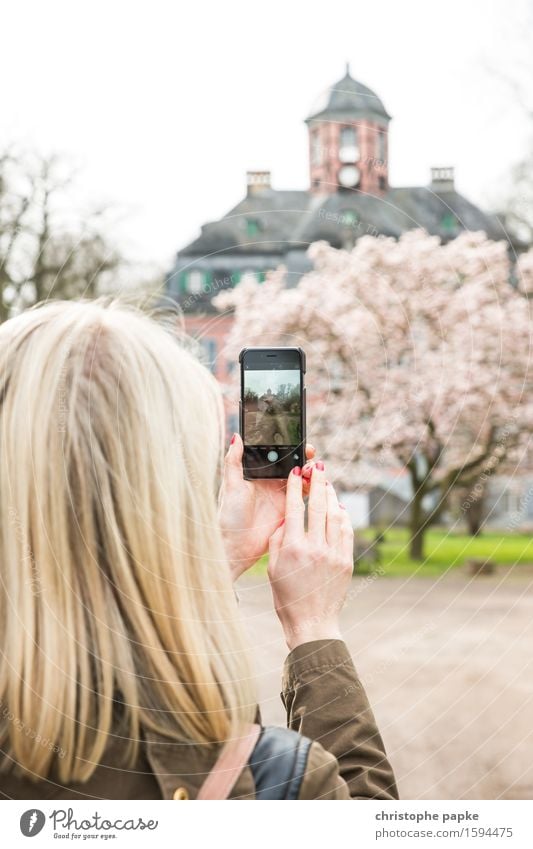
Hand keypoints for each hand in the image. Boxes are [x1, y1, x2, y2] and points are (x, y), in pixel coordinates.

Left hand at [219, 434, 315, 580]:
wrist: (236, 545)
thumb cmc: (228, 515)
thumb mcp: (230, 485)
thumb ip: (234, 461)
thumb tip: (236, 436)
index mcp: (256, 472)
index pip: (274, 454)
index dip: (287, 446)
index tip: (297, 441)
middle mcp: (269, 481)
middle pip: (290, 463)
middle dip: (302, 456)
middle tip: (309, 453)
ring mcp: (280, 494)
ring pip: (300, 476)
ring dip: (308, 470)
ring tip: (311, 470)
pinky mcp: (288, 508)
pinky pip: (304, 494)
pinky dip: (312, 486)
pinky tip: (316, 483)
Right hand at [267, 463, 353, 650]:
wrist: (311, 622)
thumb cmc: (286, 597)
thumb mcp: (272, 567)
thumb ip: (278, 539)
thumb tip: (287, 517)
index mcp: (292, 548)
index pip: (294, 508)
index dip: (295, 487)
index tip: (296, 473)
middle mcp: (314, 548)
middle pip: (318, 506)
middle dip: (317, 482)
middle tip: (317, 466)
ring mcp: (333, 554)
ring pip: (335, 515)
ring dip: (331, 496)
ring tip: (327, 484)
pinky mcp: (346, 561)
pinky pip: (346, 531)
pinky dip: (343, 517)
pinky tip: (338, 508)